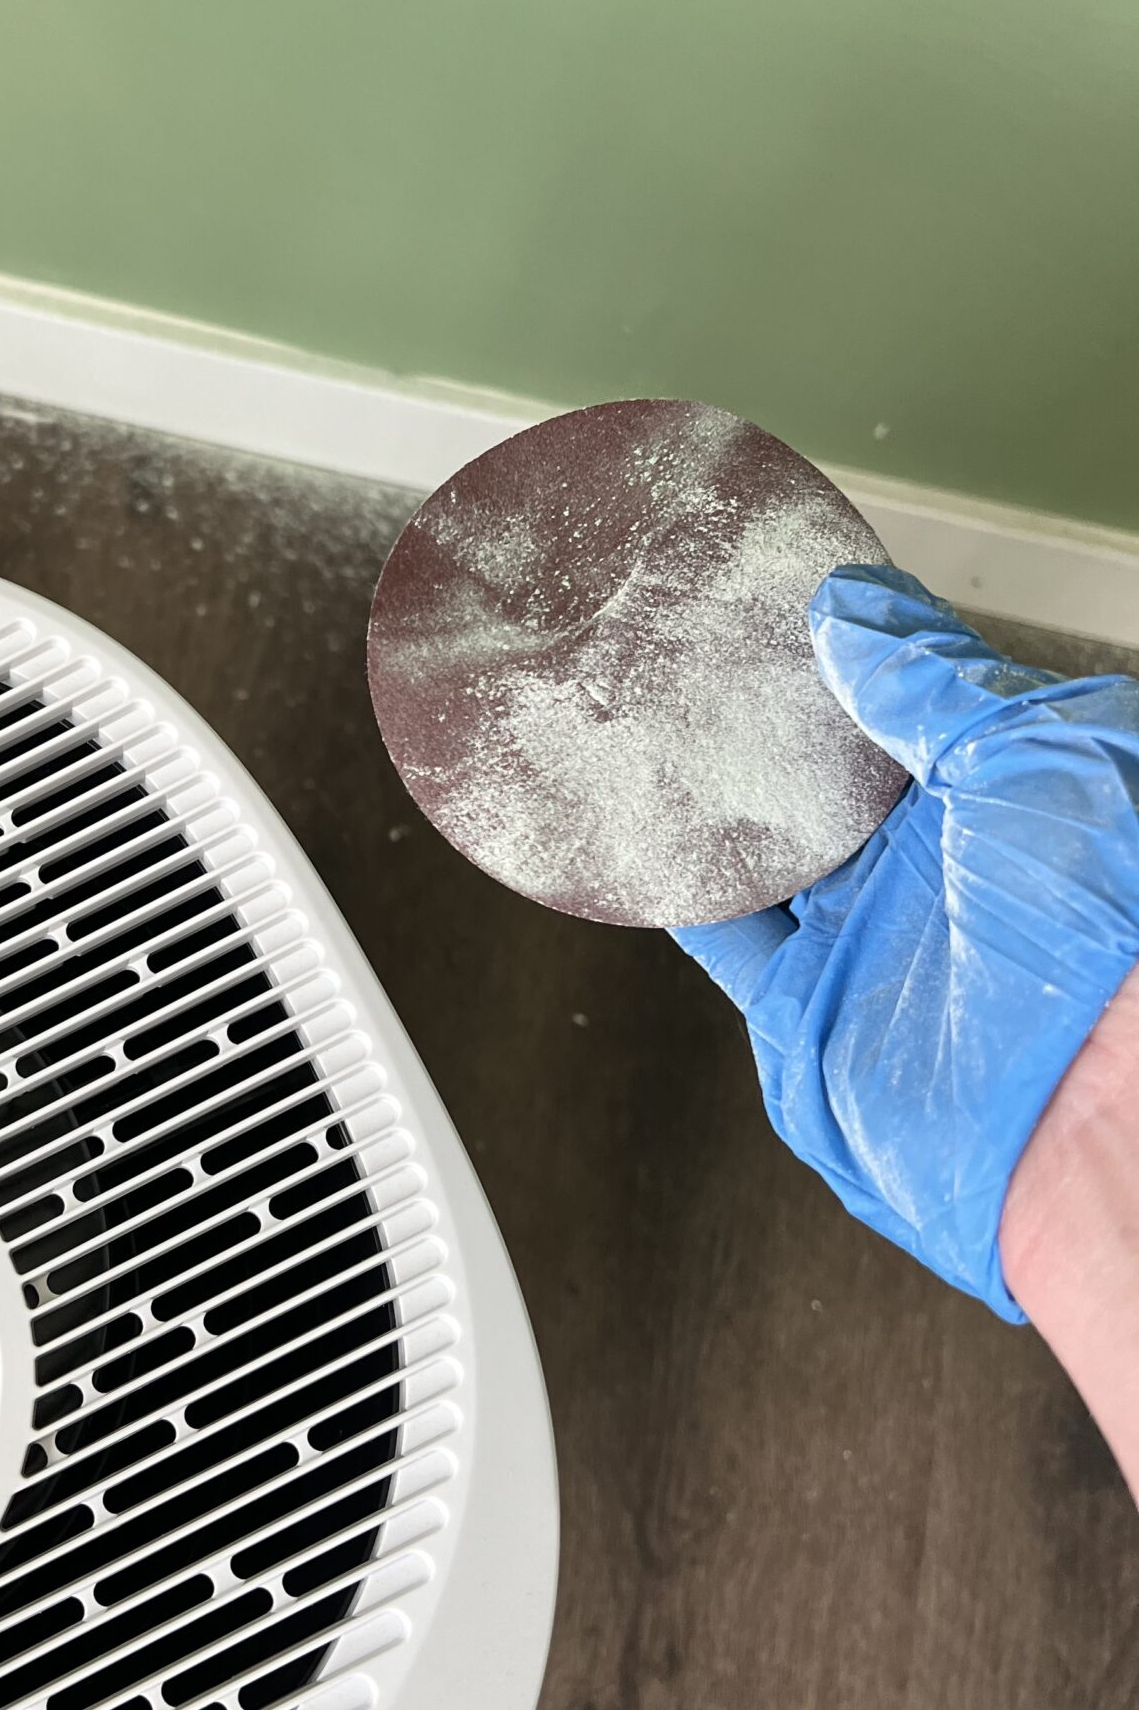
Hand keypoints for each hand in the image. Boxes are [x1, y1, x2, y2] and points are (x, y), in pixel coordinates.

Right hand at [673, 566, 1138, 1323]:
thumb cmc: (1114, 928)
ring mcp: (871, 935)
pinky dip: (667, 885)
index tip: (761, 593)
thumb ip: (929, 678)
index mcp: (1009, 786)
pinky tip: (620, 830)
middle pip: (821, 770)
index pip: (898, 696)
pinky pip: (722, 934)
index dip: (830, 647)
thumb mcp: (1035, 750)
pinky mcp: (807, 1011)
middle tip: (673, 644)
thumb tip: (850, 608)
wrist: (1098, 1116)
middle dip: (752, 715)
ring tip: (625, 716)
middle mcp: (938, 860)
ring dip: (697, 792)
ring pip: (762, 846)